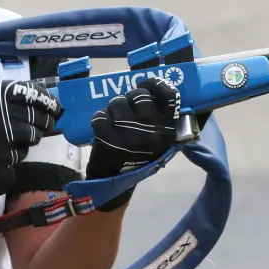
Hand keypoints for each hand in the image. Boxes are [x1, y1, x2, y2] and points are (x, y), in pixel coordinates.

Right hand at [0, 79, 63, 166]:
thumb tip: (37, 95)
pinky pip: (21, 152)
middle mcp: (3, 110)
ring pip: (33, 135)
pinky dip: (21, 150)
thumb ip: (9, 91)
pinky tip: (13, 146)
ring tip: (28, 134)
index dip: (49, 102)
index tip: (56, 107)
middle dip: (46, 120)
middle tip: (47, 122)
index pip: (35, 94)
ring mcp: (1, 132)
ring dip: (34, 135)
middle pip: (37, 116)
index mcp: (0, 91)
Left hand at [85, 77, 179, 209]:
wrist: (116, 185)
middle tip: (126, 109)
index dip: (156, 84)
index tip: (145, 84)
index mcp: (168, 130)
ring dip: (113, 108)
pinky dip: (99, 119)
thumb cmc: (138, 157)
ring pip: (118, 101)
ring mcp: (130, 132)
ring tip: (114, 121)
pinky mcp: (108, 136)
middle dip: (130, 98)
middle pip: (140, 95)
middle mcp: (152, 130)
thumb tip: (154, 89)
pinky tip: (103, 129)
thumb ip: (160, 119)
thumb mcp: (159, 141)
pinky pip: (100, 114)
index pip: (170, 95)